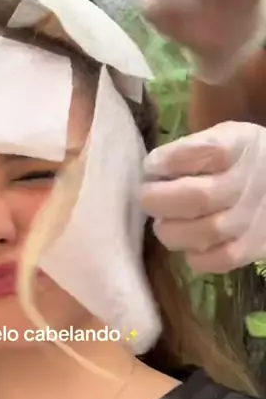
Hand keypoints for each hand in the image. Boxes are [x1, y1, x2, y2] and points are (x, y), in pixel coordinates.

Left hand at [139, 121, 265, 271]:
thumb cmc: (238, 160)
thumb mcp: (221, 138)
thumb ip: (189, 150)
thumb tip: (150, 171)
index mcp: (240, 146)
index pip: (204, 151)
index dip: (169, 160)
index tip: (151, 166)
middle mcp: (248, 184)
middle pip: (199, 198)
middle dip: (158, 200)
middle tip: (146, 198)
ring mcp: (251, 219)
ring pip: (205, 233)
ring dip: (171, 230)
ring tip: (164, 222)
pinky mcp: (252, 248)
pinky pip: (218, 260)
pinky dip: (194, 255)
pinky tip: (187, 242)